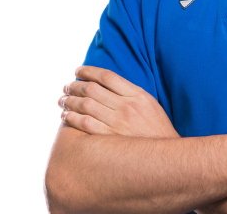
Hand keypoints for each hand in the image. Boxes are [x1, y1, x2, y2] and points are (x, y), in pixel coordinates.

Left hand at [59, 65, 179, 138]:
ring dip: (70, 101)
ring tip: (62, 100)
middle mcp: (126, 106)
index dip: (89, 71)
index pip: (107, 76)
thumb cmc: (156, 128)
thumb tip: (108, 83)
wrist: (163, 156)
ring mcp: (117, 123)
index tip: (78, 70)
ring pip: (85, 105)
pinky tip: (65, 116)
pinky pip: (84, 124)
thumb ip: (131, 92)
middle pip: (93, 89)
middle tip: (66, 86)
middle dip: (75, 85)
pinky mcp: (109, 139)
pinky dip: (72, 118)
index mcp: (137, 94)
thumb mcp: (150, 103)